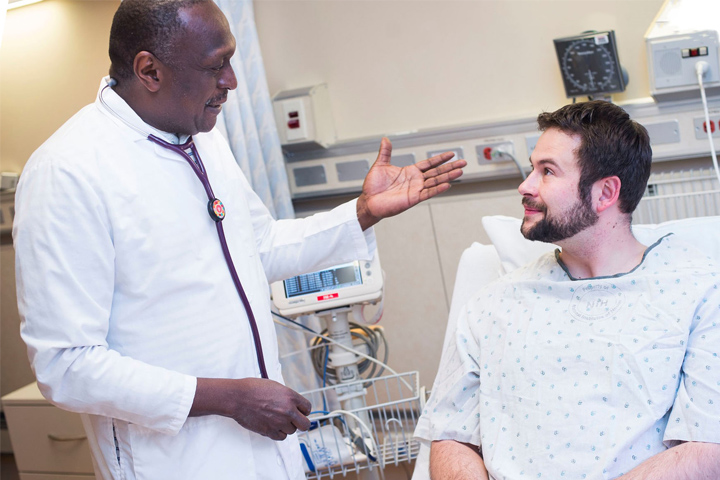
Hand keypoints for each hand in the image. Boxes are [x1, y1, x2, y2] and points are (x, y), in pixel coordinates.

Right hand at [191, 377, 311, 440]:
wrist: (238, 397)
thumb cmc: (254, 389)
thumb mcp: (276, 386)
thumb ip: (288, 396)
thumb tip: (294, 405)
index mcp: (291, 397)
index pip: (307, 408)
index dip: (303, 410)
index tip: (299, 411)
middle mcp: (288, 410)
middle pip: (305, 424)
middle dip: (300, 422)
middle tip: (294, 420)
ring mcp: (279, 422)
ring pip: (292, 431)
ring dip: (287, 427)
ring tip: (276, 419)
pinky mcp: (270, 431)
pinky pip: (281, 437)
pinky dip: (278, 433)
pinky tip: (273, 425)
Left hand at [356, 137, 465, 229]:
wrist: (368, 201)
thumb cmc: (373, 186)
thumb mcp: (380, 165)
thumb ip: (385, 153)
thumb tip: (385, 139)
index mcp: (410, 172)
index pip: (429, 164)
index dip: (440, 159)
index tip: (452, 154)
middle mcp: (415, 181)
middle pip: (436, 172)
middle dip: (450, 167)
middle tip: (463, 162)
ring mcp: (415, 190)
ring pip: (435, 182)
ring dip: (448, 177)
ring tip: (460, 172)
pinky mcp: (412, 199)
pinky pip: (427, 193)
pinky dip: (437, 189)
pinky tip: (447, 185)